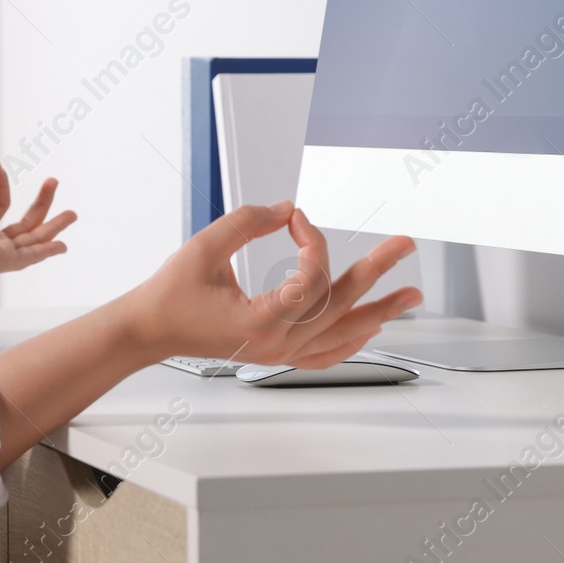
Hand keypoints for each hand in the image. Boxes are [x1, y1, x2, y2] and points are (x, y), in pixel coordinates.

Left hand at [0, 151, 76, 305]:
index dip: (0, 180)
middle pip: (23, 224)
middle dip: (41, 204)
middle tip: (53, 181)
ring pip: (32, 241)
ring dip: (53, 227)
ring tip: (72, 214)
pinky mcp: (2, 261)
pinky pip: (30, 257)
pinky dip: (47, 251)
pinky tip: (63, 245)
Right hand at [117, 201, 420, 366]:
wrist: (151, 329)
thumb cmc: (171, 294)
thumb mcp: (204, 248)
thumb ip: (247, 222)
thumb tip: (285, 209)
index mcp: (260, 320)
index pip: (310, 277)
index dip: (310, 239)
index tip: (296, 218)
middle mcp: (277, 342)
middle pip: (341, 304)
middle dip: (377, 272)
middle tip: (404, 246)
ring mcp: (280, 351)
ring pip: (343, 333)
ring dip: (380, 311)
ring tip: (411, 296)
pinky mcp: (276, 352)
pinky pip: (326, 353)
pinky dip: (353, 340)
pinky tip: (372, 328)